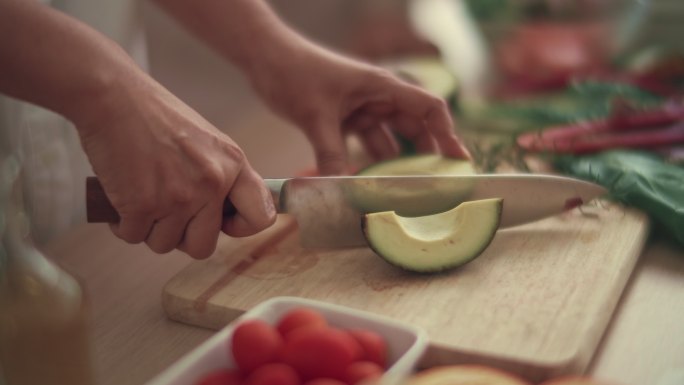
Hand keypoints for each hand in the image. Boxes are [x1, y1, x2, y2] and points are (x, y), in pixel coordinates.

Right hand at [75, 78, 275, 258]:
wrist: (113, 98)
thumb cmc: (155, 116)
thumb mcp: (207, 141)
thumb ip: (221, 175)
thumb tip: (221, 214)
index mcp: (233, 165)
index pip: (261, 216)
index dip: (240, 227)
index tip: (221, 223)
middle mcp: (212, 183)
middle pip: (203, 246)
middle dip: (181, 236)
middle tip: (166, 212)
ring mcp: (178, 197)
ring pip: (164, 244)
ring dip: (148, 228)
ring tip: (141, 195)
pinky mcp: (142, 205)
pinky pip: (133, 236)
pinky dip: (122, 223)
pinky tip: (122, 197)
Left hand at [246, 41, 470, 174]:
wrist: (266, 59)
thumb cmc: (295, 72)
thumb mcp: (315, 115)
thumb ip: (330, 154)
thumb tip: (341, 192)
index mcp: (382, 87)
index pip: (429, 109)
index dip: (448, 134)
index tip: (458, 162)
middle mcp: (378, 99)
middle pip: (414, 130)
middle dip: (425, 158)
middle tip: (434, 189)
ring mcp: (362, 111)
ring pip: (389, 143)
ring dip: (394, 167)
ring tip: (404, 195)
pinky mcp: (345, 121)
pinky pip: (365, 147)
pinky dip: (367, 165)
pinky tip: (369, 187)